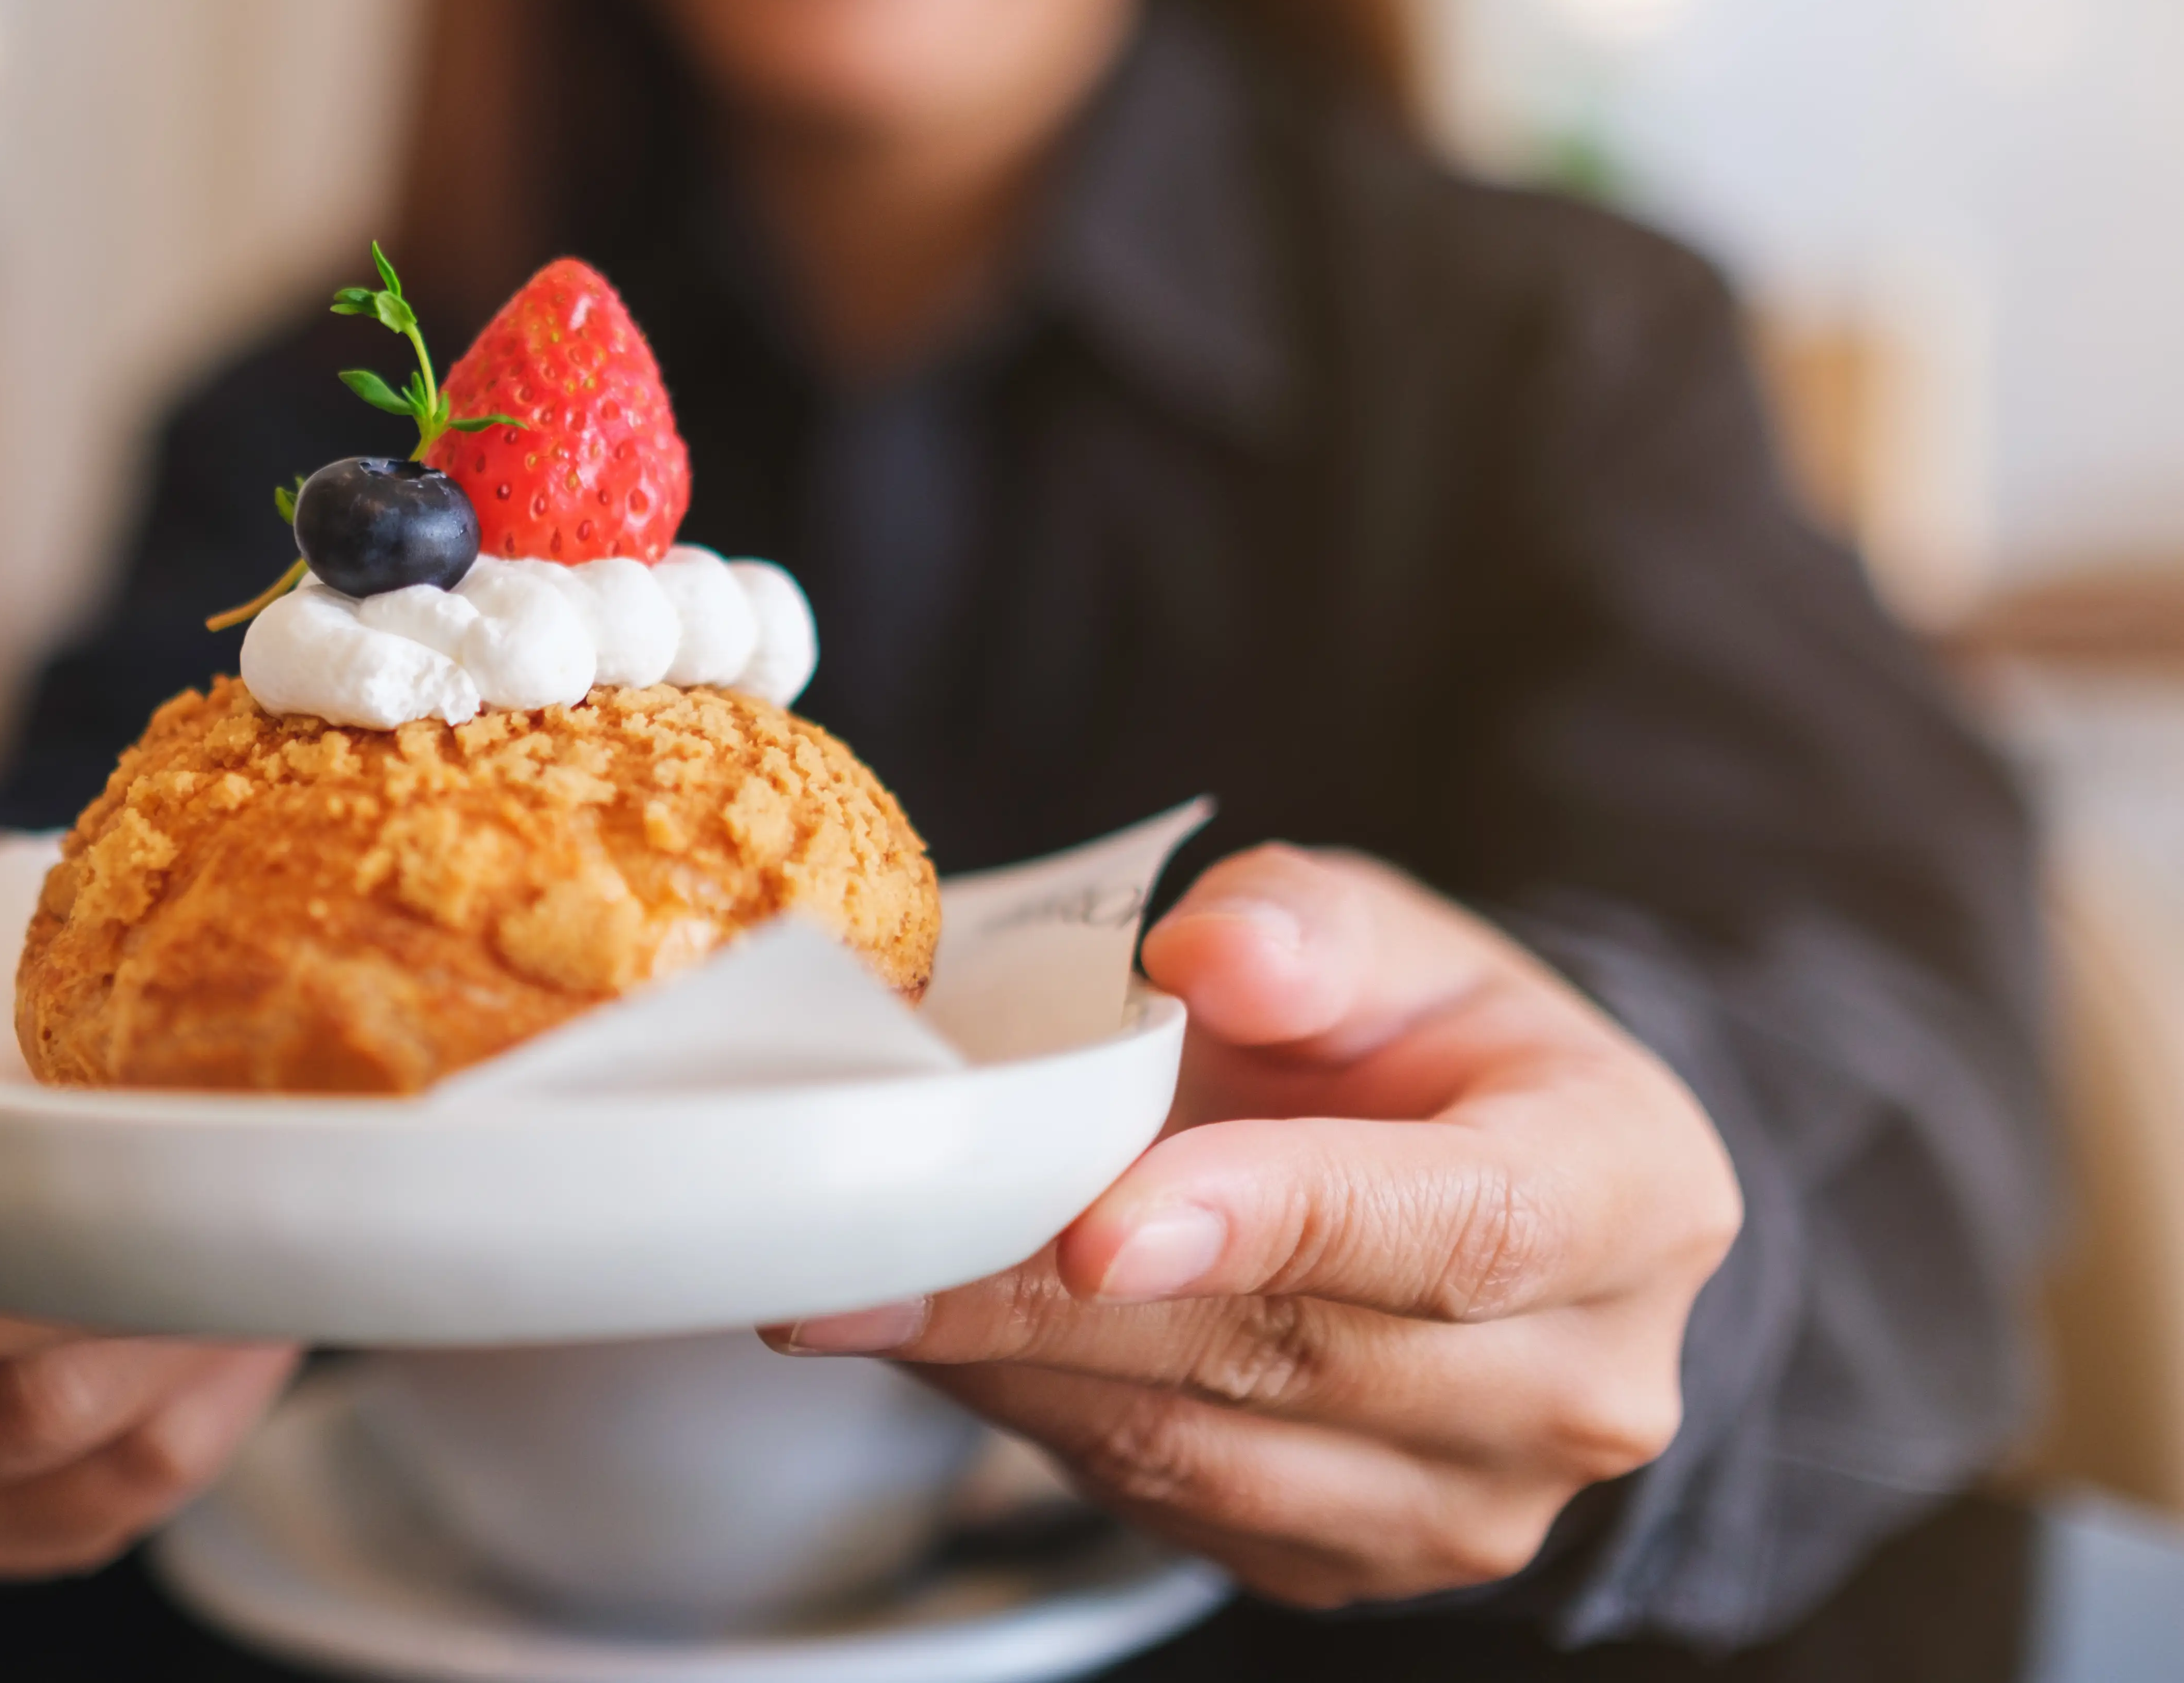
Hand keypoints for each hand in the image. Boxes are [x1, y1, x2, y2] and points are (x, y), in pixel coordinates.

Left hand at [764, 844, 1741, 1607]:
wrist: (1474, 1189)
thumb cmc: (1428, 1044)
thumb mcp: (1393, 935)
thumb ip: (1307, 926)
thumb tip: (1210, 954)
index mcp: (1631, 1197)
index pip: (1455, 1228)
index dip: (1271, 1220)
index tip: (1096, 1225)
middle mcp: (1579, 1385)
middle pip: (1294, 1353)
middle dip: (1051, 1302)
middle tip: (867, 1249)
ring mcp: (1467, 1506)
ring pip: (1200, 1448)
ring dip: (1003, 1368)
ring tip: (856, 1283)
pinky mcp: (1345, 1560)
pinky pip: (1160, 1499)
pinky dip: (1024, 1414)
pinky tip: (931, 1331)